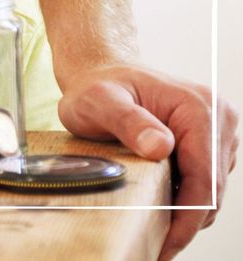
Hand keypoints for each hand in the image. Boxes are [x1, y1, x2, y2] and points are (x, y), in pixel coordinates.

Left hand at [57, 64, 240, 259]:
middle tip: (156, 250)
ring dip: (186, 214)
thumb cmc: (96, 85)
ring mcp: (218, 131)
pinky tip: (159, 210)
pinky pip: (204, 182)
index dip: (186, 217)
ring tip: (154, 236)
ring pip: (211, 190)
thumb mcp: (99, 101)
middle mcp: (219, 118)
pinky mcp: (210, 142)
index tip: (165, 245)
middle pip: (213, 190)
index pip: (205, 178)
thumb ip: (127, 121)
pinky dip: (185, 199)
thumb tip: (160, 146)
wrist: (101, 71)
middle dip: (186, 223)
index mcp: (200, 109)